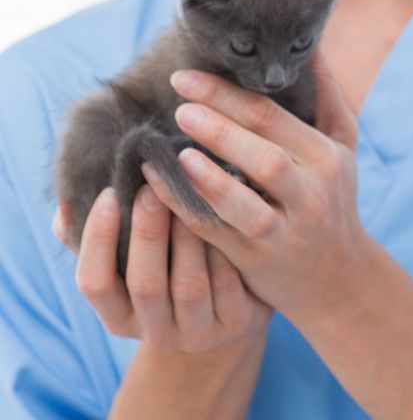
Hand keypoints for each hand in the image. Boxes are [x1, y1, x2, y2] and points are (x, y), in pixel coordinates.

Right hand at [57, 185, 268, 352]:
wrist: (228, 312)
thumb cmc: (168, 270)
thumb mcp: (130, 261)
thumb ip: (94, 237)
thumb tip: (67, 205)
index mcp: (118, 317)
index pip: (94, 283)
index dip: (98, 240)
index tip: (109, 193)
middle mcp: (154, 332)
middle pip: (145, 284)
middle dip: (147, 233)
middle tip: (153, 187)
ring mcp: (196, 334)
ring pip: (190, 286)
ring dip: (189, 238)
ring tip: (193, 194)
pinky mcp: (236, 325)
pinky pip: (230, 287)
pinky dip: (226, 252)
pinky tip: (227, 217)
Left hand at [148, 55, 376, 322]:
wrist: (338, 276)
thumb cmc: (333, 198)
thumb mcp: (342, 147)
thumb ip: (327, 97)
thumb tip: (311, 46)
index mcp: (327, 158)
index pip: (274, 119)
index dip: (228, 96)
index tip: (185, 78)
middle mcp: (310, 194)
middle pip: (263, 157)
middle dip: (219, 129)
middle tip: (178, 106)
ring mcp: (283, 231)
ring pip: (243, 202)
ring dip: (206, 177)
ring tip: (174, 152)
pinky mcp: (256, 261)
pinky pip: (215, 233)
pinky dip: (185, 209)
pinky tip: (157, 188)